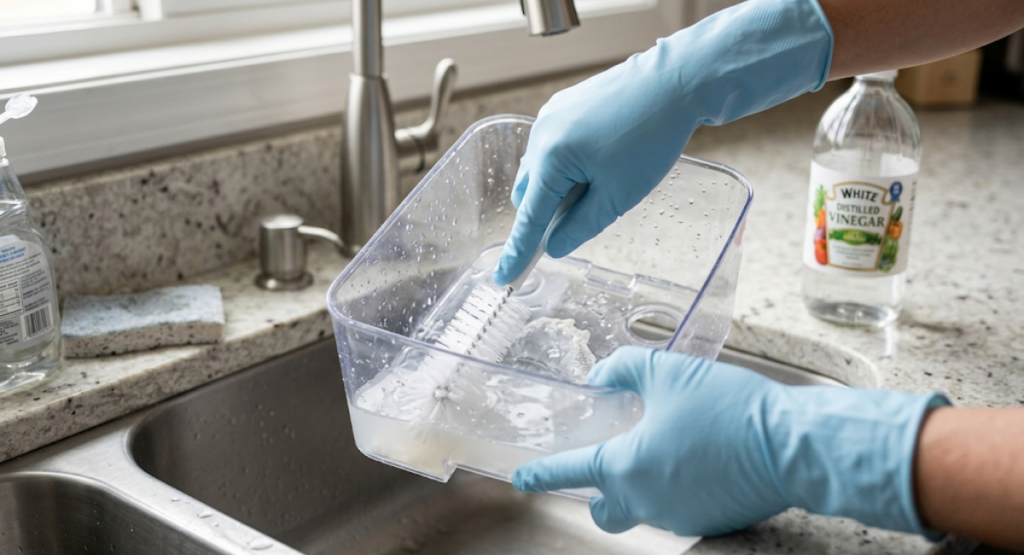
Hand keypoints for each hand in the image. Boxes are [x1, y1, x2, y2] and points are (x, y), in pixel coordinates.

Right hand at [494, 0, 834, 285]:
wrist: (674, 82)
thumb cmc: (650, 138)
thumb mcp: (618, 196)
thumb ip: (580, 226)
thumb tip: (553, 246)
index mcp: (550, 160)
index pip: (528, 219)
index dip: (517, 253)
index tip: (503, 279)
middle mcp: (540, 136)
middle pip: (529, 193)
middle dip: (548, 212)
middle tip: (587, 214)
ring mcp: (550, 117)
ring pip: (541, 169)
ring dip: (559, 187)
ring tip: (604, 180)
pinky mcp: (563, 106)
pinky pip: (552, 147)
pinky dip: (566, 164)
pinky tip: (602, 159)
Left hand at [512, 346, 947, 537]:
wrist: (791, 444)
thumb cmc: (727, 407)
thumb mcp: (665, 371)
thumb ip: (622, 370)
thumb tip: (600, 377)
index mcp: (625, 467)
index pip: (570, 472)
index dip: (542, 473)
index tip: (522, 477)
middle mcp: (646, 502)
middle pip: (605, 511)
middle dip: (598, 496)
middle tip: (607, 469)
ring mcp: (678, 518)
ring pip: (643, 509)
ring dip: (642, 487)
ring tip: (666, 449)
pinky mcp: (710, 523)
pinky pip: (678, 509)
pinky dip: (676, 489)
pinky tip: (698, 460)